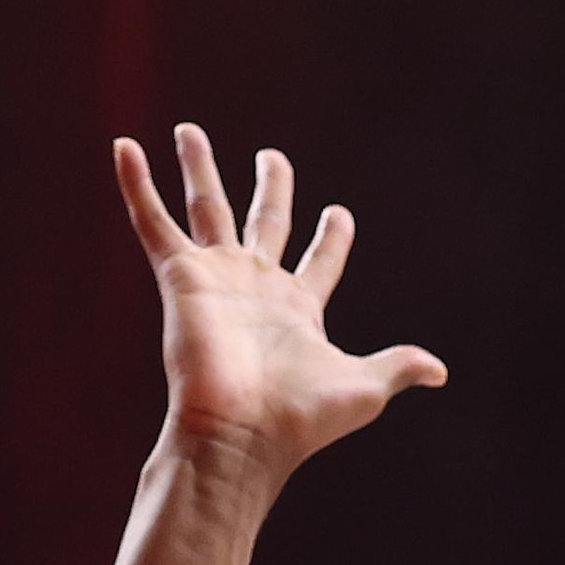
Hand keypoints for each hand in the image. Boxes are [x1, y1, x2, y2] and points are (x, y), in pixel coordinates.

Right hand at [115, 125, 446, 479]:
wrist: (241, 434)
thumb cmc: (299, 420)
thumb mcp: (363, 387)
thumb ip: (397, 366)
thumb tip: (439, 371)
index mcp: (299, 308)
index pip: (319, 261)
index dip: (332, 238)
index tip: (339, 213)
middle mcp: (256, 287)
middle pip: (264, 221)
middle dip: (271, 187)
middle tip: (272, 156)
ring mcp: (216, 278)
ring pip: (206, 208)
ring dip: (197, 168)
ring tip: (189, 130)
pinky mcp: (180, 277)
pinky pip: (154, 222)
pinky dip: (137, 185)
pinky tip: (125, 148)